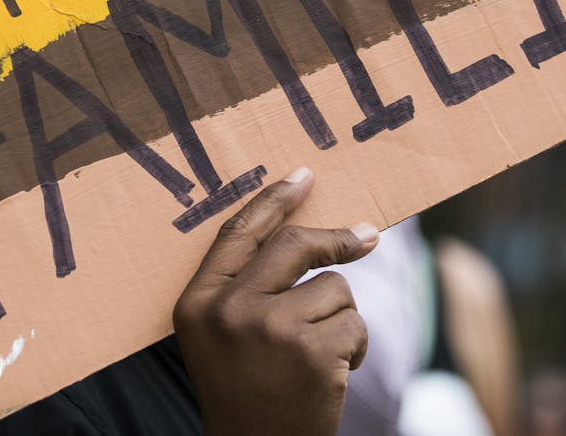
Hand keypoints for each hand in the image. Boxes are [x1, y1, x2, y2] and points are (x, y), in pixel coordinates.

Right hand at [173, 167, 378, 435]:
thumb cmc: (243, 390)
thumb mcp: (219, 335)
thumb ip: (243, 285)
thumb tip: (305, 230)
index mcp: (198, 301)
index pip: (239, 234)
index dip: (273, 200)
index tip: (304, 175)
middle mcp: (229, 310)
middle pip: (294, 245)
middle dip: (337, 239)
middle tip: (367, 236)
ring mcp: (271, 330)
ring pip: (334, 288)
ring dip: (340, 318)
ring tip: (319, 354)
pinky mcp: (314, 353)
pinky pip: (354, 323)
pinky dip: (355, 347)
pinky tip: (332, 375)